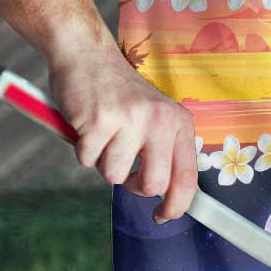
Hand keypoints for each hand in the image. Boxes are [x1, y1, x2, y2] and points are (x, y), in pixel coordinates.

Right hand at [48, 42, 197, 223]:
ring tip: (104, 134)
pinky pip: (87, 160)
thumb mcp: (154, 115)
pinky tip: (87, 125)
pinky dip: (83, 150)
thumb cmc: (118, 92)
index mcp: (179, 121)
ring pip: (114, 176)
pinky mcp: (99, 121)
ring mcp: (130, 120)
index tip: (163, 216)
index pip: (188, 177)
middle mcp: (160, 120)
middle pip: (153, 185)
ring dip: (103, 162)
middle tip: (124, 170)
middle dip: (134, 186)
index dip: (177, 205)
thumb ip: (163, 149)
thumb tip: (166, 196)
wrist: (86, 54)